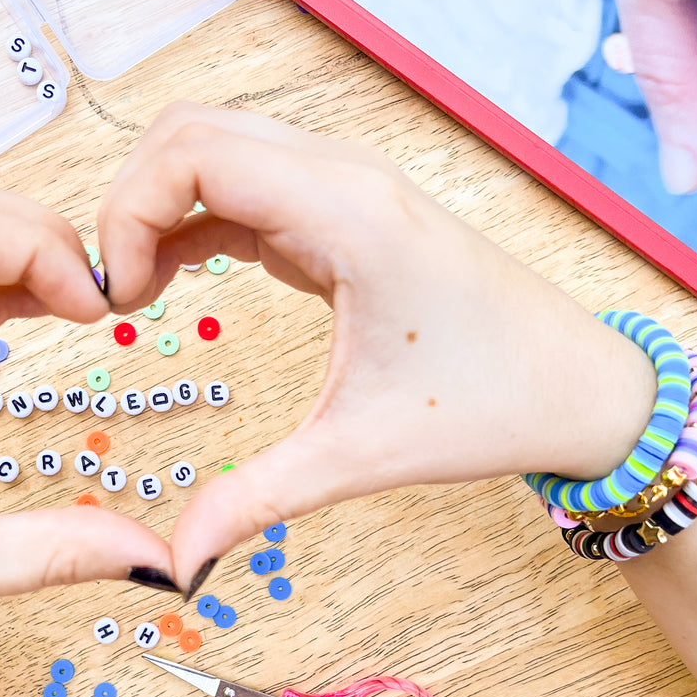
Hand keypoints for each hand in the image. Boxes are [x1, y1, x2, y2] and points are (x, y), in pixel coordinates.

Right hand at [98, 103, 657, 593]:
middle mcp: (345, 177)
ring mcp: (347, 188)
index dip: (126, 211)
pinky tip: (177, 279)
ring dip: (160, 207)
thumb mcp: (360, 455)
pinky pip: (246, 188)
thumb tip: (176, 564)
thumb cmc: (492, 404)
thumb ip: (256, 500)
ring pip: (215, 150)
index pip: (192, 153)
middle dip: (131, 202)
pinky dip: (194, 221)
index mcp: (348, 213)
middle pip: (192, 133)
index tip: (117, 299)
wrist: (579, 387)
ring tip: (140, 293)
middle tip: (119, 296)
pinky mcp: (345, 214)